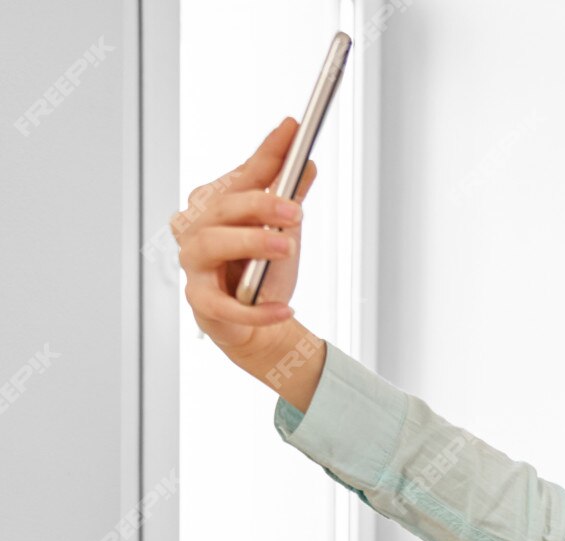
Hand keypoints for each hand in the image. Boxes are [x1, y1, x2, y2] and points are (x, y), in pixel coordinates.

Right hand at [174, 117, 321, 374]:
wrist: (258, 322)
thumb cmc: (261, 269)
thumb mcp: (283, 228)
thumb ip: (289, 194)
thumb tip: (305, 162)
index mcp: (217, 205)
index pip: (243, 174)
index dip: (268, 153)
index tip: (292, 130)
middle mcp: (198, 229)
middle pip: (222, 208)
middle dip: (259, 204)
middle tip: (293, 209)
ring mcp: (195, 264)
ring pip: (212, 246)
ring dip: (250, 243)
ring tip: (285, 246)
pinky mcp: (202, 302)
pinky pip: (225, 305)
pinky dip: (256, 310)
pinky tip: (283, 308)